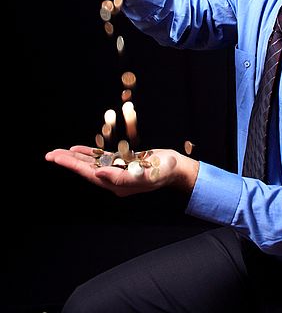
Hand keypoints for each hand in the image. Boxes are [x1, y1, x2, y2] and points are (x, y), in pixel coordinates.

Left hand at [45, 145, 199, 196]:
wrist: (177, 168)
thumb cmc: (164, 171)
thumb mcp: (145, 175)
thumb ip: (121, 177)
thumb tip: (97, 174)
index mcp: (116, 185)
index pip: (89, 174)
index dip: (72, 165)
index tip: (57, 157)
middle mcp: (114, 180)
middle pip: (86, 169)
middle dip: (68, 162)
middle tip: (50, 155)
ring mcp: (118, 171)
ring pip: (92, 163)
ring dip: (75, 158)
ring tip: (58, 153)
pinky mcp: (123, 163)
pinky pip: (102, 158)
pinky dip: (89, 153)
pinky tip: (78, 149)